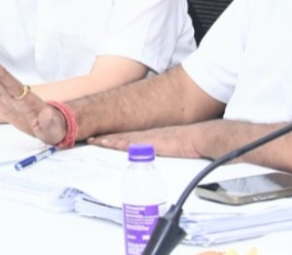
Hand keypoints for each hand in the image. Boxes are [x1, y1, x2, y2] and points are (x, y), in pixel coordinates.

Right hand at [0, 48, 65, 143]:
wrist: (51, 128)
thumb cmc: (53, 128)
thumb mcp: (53, 129)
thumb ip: (49, 122)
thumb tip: (47, 114)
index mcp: (27, 102)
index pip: (13, 86)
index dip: (2, 75)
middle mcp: (16, 97)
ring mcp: (8, 100)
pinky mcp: (3, 105)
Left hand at [90, 123, 204, 158]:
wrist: (202, 138)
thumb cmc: (192, 143)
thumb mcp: (175, 146)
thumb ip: (165, 150)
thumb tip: (163, 155)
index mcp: (152, 137)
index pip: (128, 137)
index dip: (113, 138)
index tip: (99, 138)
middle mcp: (147, 135)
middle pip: (121, 136)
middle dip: (105, 137)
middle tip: (89, 137)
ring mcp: (148, 138)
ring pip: (122, 138)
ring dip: (107, 140)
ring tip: (92, 140)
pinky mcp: (150, 143)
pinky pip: (129, 143)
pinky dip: (117, 143)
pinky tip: (107, 143)